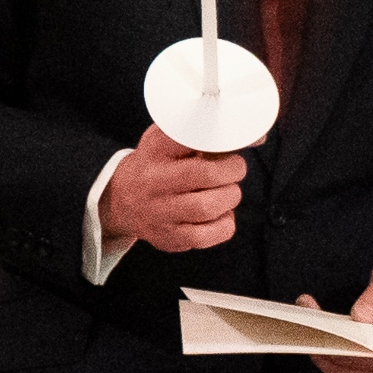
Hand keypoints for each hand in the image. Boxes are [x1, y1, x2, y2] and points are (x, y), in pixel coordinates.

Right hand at [102, 126, 245, 253]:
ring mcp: (159, 212)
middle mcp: (153, 180)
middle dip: (231, 172)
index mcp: (155, 150)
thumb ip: (201, 136)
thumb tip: (252, 137)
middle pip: (204, 174)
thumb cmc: (155, 166)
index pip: (188, 138)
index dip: (220, 142)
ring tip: (227, 193)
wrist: (120, 200)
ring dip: (229, 198)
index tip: (231, 146)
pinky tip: (220, 216)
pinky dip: (224, 225)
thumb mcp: (167, 141)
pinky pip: (205, 236)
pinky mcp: (168, 236)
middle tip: (234, 170)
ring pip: (206, 207)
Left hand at [308, 249, 372, 372]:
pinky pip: (346, 371)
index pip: (372, 348)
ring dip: (322, 351)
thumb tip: (360, 316)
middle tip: (307, 317)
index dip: (343, 339)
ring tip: (308, 327)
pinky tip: (317, 341)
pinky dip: (328, 359)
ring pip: (345, 369)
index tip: (322, 321)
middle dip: (326, 341)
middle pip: (354, 362)